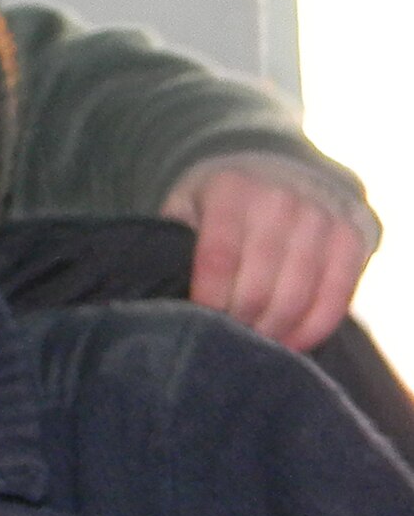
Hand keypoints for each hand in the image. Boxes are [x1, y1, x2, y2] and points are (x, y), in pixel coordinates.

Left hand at [160, 156, 374, 351]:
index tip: (200, 323)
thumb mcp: (186, 209)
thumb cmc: (218, 205)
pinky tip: (290, 343)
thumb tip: (165, 298)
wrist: (277, 171)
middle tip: (224, 343)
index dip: (209, 300)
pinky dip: (312, 329)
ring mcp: (320, 217)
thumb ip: (174, 244)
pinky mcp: (351, 238)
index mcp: (231, 189)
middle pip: (258, 285)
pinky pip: (336, 297)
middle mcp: (279, 199)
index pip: (219, 257)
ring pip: (296, 296)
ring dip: (272, 331)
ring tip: (253, 344)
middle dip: (239, 324)